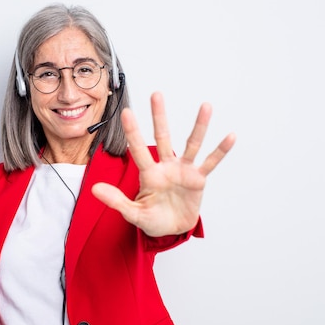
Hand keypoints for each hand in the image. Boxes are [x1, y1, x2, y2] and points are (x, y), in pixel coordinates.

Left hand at [91, 92, 235, 236]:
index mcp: (149, 174)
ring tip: (206, 106)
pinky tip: (230, 136)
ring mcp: (183, 171)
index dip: (133, 132)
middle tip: (156, 94)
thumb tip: (94, 189)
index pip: (138, 150)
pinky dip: (220, 151)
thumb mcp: (133, 214)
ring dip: (199, 126)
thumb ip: (116, 201)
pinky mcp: (198, 179)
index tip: (126, 112)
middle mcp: (166, 167)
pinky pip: (210, 162)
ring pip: (191, 144)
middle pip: (163, 137)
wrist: (172, 230)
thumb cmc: (152, 220)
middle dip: (159, 117)